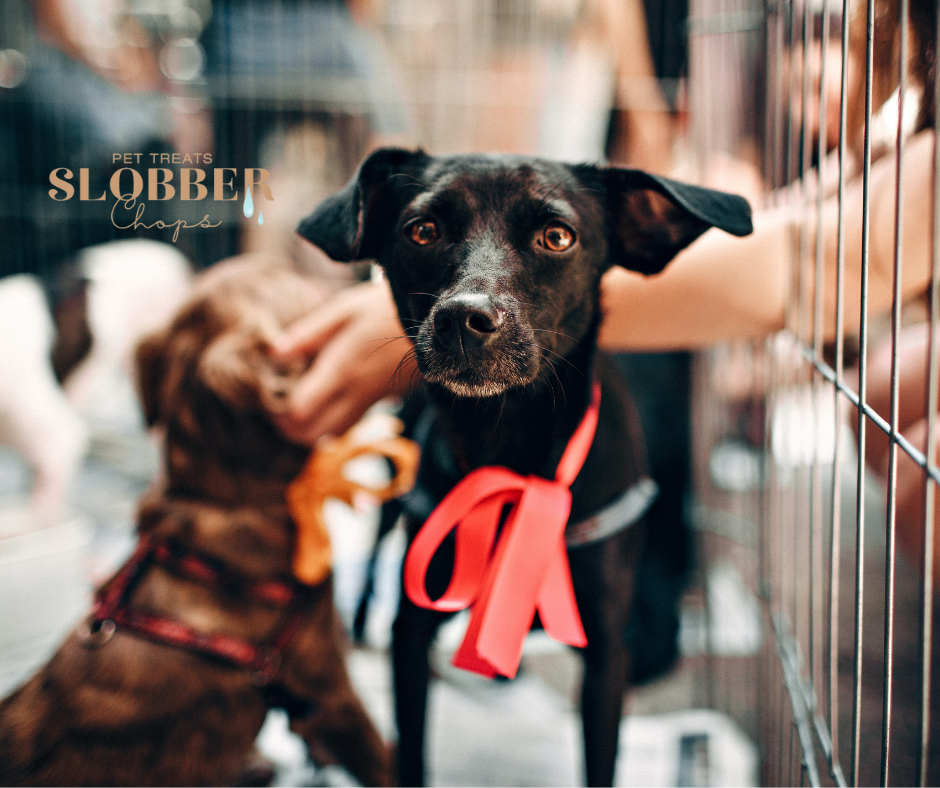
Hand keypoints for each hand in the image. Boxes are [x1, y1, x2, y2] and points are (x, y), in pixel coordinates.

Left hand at [270, 280, 417, 443]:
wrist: (435, 321)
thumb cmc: (385, 308)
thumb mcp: (344, 309)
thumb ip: (307, 334)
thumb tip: (273, 353)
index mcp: (341, 368)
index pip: (300, 409)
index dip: (278, 409)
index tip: (269, 393)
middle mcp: (355, 392)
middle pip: (312, 433)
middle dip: (289, 427)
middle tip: (278, 407)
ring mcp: (371, 400)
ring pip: (332, 435)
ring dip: (309, 430)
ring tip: (297, 407)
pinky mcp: (381, 401)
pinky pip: (349, 424)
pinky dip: (329, 423)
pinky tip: (323, 401)